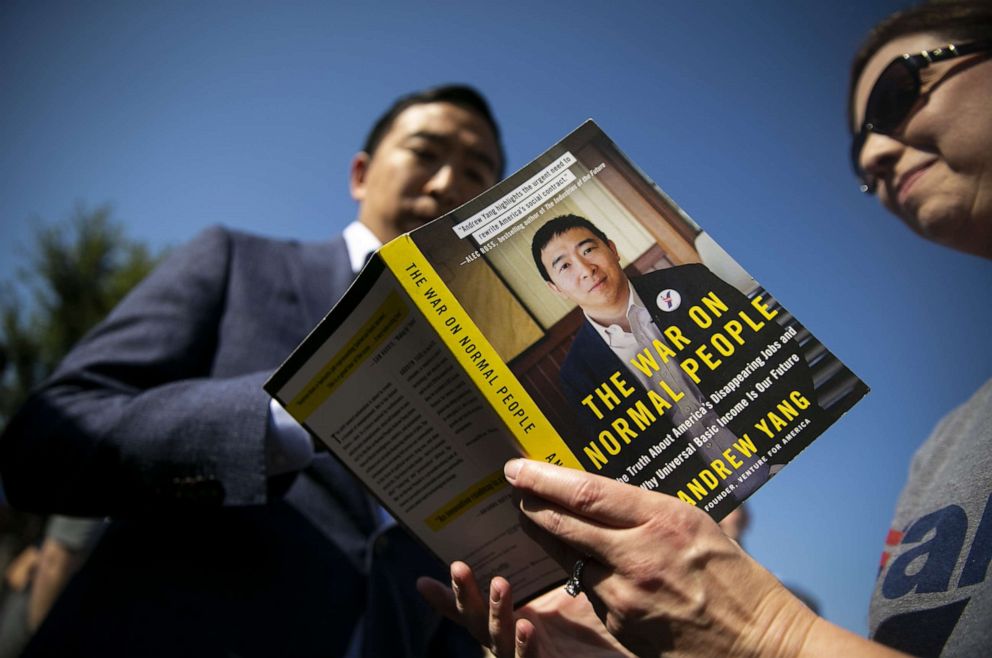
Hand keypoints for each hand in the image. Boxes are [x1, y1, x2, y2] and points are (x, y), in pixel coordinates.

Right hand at [418, 561, 632, 657]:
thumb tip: (534, 512)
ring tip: (499, 584)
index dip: (446, 596)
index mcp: (511, 617)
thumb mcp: (566, 586)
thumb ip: (548, 558)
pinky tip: (526, 625)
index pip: (471, 606)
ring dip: (495, 611)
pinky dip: (524, 644)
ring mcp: (526, 654)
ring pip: (499, 638)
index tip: (423, 581)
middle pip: (476, 619)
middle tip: (458, 566)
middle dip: (464, 594)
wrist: (620, 647)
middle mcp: (512, 637)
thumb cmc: (594, 621)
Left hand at [503, 459, 817, 657]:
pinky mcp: (621, 626)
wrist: (761, 645)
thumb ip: (651, 509)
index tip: (519, 468)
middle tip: (513, 488)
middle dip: (531, 504)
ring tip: (533, 519)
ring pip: (567, 559)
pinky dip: (577, 572)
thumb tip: (607, 489)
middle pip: (564, 524)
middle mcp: (640, 555)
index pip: (587, 492)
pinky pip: (588, 590)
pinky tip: (574, 561)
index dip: (544, 478)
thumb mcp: (699, 525)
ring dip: (546, 538)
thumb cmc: (738, 580)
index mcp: (664, 520)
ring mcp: (627, 594)